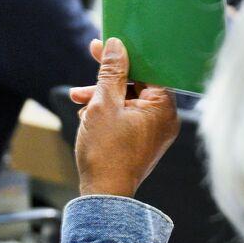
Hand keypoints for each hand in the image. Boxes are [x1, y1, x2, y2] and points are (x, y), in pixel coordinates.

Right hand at [69, 37, 178, 197]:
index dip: (125, 55)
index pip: (149, 69)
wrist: (104, 196)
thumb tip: (116, 46)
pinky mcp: (143, 142)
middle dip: (108, 77)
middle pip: (138, 83)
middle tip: (89, 62)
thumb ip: (111, 72)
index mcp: (163, 108)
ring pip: (129, 100)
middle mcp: (165, 120)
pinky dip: (108, 112)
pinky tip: (86, 114)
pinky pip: (128, 116)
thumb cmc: (106, 152)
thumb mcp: (103, 104)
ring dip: (103, 95)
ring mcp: (155, 132)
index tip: (105, 47)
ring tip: (78, 98)